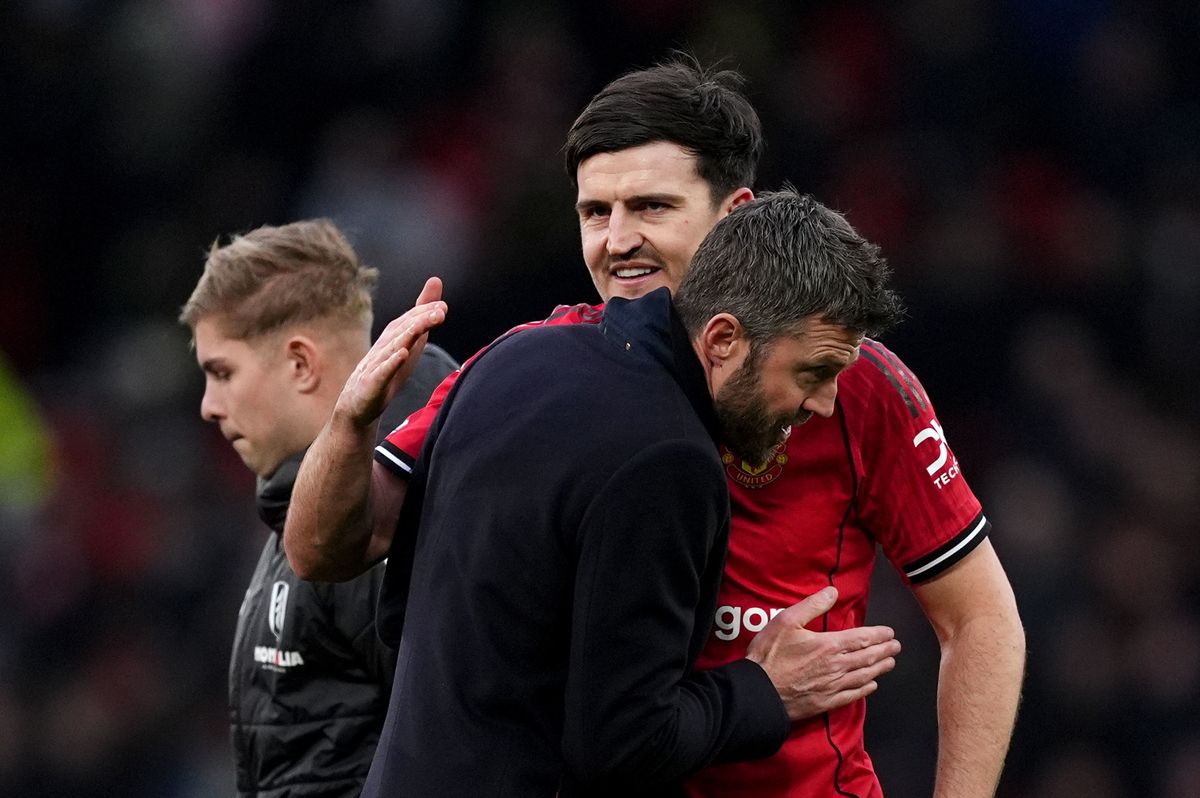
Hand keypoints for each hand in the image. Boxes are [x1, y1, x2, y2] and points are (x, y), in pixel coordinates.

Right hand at [336, 276, 447, 427]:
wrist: (358, 404)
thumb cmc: (387, 371)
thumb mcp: (410, 346)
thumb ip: (423, 323)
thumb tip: (440, 300)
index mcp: (394, 338)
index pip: (410, 321)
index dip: (425, 312)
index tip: (442, 306)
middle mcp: (385, 347)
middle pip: (403, 329)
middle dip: (421, 318)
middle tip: (440, 311)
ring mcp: (377, 365)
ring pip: (394, 347)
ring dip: (409, 335)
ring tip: (423, 325)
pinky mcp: (372, 384)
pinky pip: (382, 372)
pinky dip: (391, 363)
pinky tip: (402, 354)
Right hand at [744, 586, 900, 720]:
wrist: (760, 692)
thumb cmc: (769, 654)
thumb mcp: (786, 621)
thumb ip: (812, 605)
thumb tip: (833, 592)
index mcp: (829, 645)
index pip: (862, 638)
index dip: (879, 635)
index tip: (890, 633)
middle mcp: (837, 666)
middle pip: (868, 657)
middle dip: (885, 651)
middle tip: (896, 647)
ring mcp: (833, 686)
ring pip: (864, 676)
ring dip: (880, 669)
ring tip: (890, 663)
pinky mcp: (827, 702)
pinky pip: (853, 695)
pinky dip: (865, 690)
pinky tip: (871, 686)